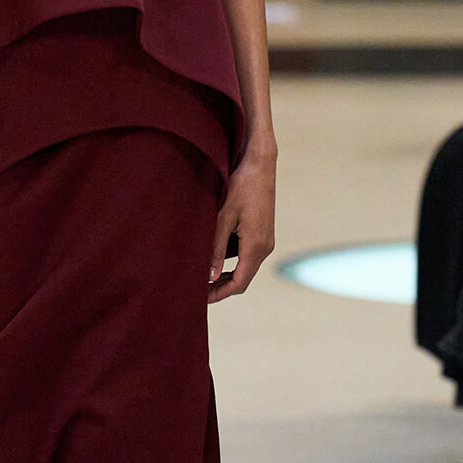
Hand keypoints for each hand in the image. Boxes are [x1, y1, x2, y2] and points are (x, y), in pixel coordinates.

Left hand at [209, 140, 276, 302]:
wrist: (260, 163)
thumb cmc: (241, 186)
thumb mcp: (223, 217)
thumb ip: (215, 248)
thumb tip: (208, 276)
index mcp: (256, 246)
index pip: (238, 283)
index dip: (219, 293)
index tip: (200, 299)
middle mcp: (265, 247)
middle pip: (242, 278)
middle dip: (220, 287)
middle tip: (197, 291)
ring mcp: (265, 239)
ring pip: (244, 266)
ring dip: (224, 273)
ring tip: (200, 274)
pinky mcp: (262, 231)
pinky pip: (247, 253)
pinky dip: (230, 260)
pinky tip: (213, 255)